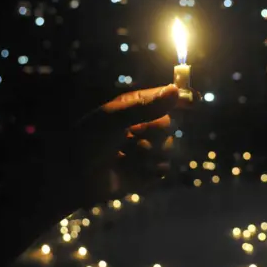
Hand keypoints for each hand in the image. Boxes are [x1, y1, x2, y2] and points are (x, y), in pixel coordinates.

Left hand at [73, 84, 179, 200]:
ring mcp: (146, 150)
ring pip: (169, 148)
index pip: (167, 98)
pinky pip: (163, 169)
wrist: (72, 175)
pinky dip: (149, 170)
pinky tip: (129, 170)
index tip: (194, 100)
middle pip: (170, 125)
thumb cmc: (88, 140)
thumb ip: (146, 106)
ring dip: (148, 153)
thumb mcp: (115, 117)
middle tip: (131, 135)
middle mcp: (144, 125)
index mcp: (136, 106)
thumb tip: (175, 90)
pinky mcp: (147, 173)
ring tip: (124, 156)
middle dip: (154, 132)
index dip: (182, 97)